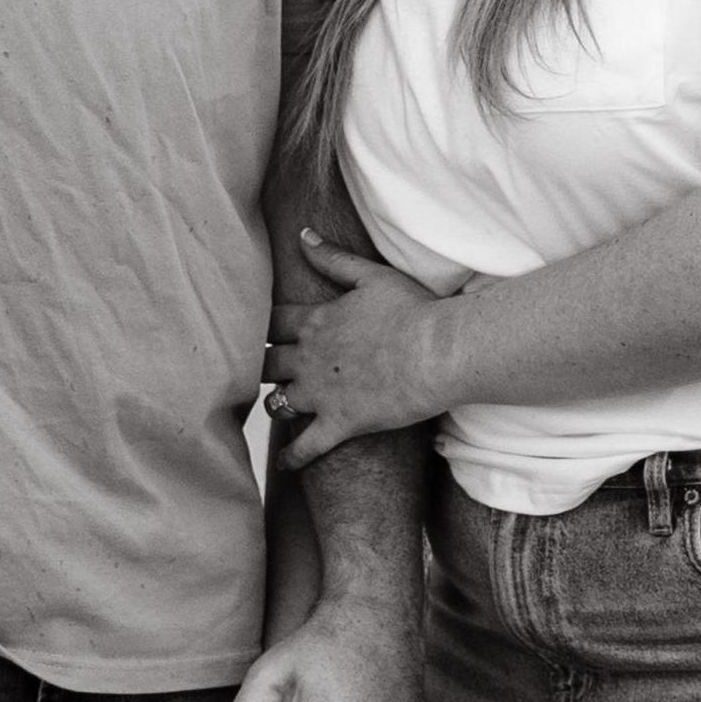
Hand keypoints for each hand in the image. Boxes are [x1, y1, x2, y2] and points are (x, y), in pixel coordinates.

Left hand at [264, 232, 463, 468]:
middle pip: (267, 364)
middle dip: (264, 367)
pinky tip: (285, 464)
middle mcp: (309, 359)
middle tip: (265, 372)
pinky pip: (306, 447)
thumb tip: (302, 236)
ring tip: (278, 408)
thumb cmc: (413, 310)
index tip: (262, 332)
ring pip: (279, 403)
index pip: (273, 323)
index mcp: (316, 321)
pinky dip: (293, 457)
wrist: (438, 351)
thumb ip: (333, 258)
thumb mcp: (371, 275)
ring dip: (276, 405)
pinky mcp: (339, 424)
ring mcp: (321, 394)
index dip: (265, 329)